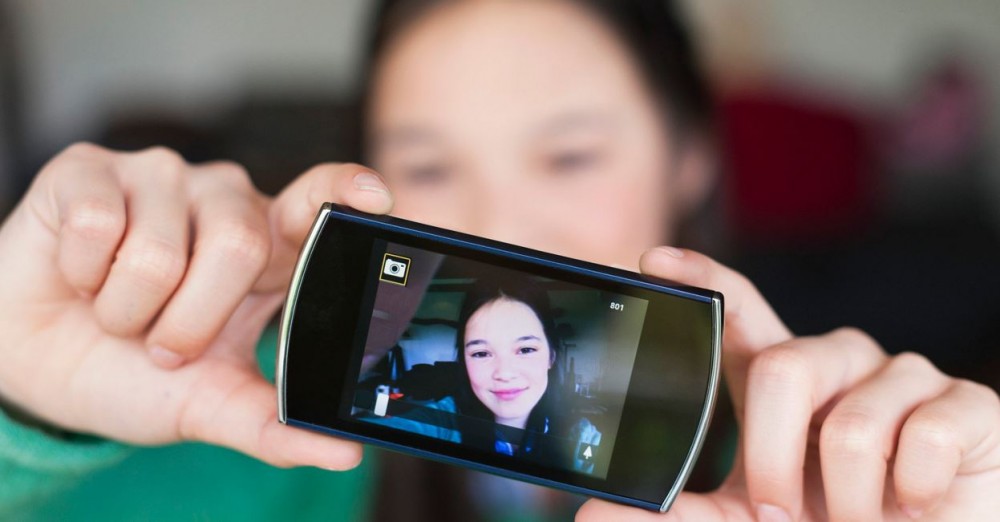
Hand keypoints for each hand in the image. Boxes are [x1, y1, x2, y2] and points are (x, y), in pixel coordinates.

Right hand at [0, 143, 391, 467]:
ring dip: (128, 309)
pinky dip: (82, 275)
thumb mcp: (211, 405)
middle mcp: (224, 200)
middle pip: (238, 245)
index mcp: (268, 248)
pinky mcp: (91, 169)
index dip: (345, 191)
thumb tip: (344, 454)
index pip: (319, 201)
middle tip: (163, 344)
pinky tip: (80, 275)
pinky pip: (98, 224)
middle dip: (191, 321)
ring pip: (160, 249)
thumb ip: (275, 425)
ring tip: (118, 310)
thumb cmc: (135, 374)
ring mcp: (160, 178)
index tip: (376, 197)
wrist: (36, 369)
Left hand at [578, 247, 999, 520]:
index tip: (652, 261)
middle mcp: (840, 362)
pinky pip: (927, 438)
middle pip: (784, 367)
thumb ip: (685, 515)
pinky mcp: (969, 405)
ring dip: (847, 499)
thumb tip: (593, 515)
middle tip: (777, 517)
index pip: (740, 310)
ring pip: (851, 421)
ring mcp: (905, 378)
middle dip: (770, 459)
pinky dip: (915, 495)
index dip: (702, 278)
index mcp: (784, 379)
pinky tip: (919, 505)